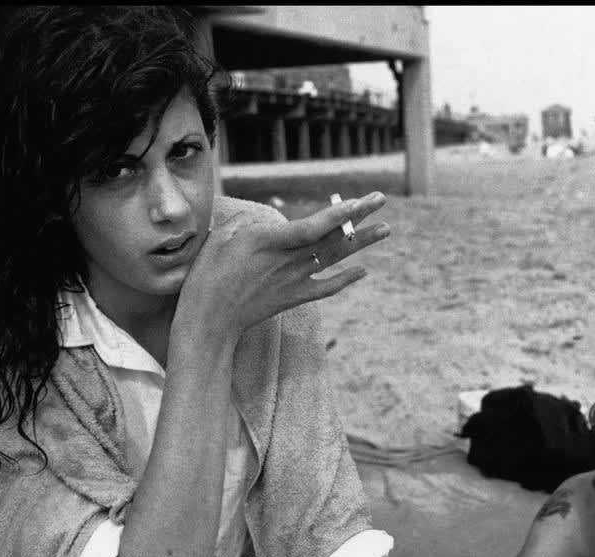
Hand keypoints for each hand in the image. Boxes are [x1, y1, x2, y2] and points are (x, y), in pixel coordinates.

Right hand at [175, 191, 389, 338]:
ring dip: (362, 242)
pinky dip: (345, 279)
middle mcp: (287, 260)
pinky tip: (363, 271)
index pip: (311, 227)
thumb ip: (246, 221)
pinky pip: (327, 288)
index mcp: (269, 242)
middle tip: (381, 200)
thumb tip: (267, 219)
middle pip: (330, 237)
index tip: (358, 202)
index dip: (336, 215)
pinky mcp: (294, 297)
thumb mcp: (220, 238)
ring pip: (334, 258)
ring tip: (386, 229)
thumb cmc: (208, 275)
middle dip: (359, 217)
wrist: (210, 320)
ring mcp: (294, 280)